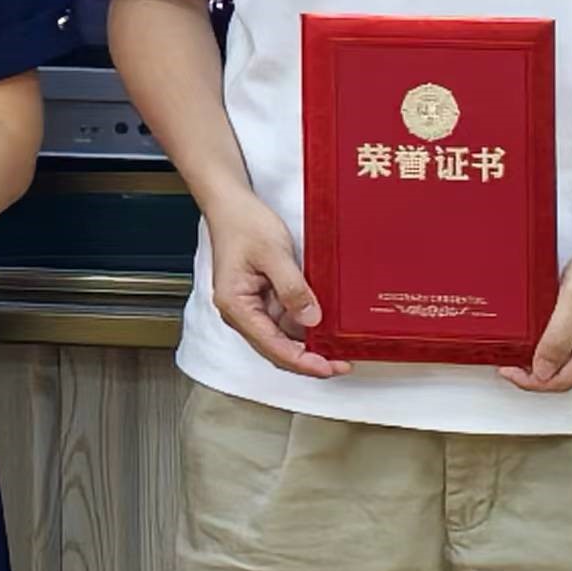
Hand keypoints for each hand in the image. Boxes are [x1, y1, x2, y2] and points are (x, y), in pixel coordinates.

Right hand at [204, 189, 340, 377]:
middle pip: (276, 349)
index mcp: (236, 306)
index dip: (303, 361)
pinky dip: (303, 325)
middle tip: (341, 363)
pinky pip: (283, 320)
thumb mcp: (273, 253)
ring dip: (307, 343)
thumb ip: (292, 288)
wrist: (230, 204)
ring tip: (337, 346)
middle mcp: (240, 312)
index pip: (272, 346)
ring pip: (281, 337)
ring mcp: (250, 306)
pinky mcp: (261, 298)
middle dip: (308, 359)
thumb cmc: (242, 223)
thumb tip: (312, 319)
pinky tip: (323, 324)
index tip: (329, 367)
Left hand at [508, 237, 571, 393]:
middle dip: (535, 371)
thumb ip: (558, 337)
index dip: (530, 380)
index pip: (562, 381)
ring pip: (568, 367)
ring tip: (519, 347)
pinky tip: (539, 338)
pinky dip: (554, 349)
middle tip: (507, 357)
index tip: (506, 369)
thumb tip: (542, 371)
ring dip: (543, 360)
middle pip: (565, 377)